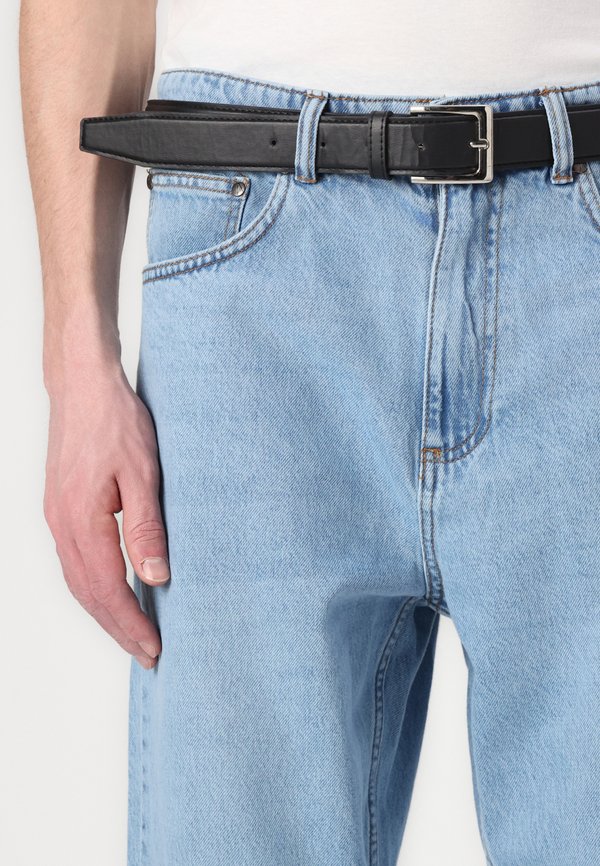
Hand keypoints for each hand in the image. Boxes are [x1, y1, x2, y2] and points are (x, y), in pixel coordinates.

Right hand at [44, 365, 168, 668]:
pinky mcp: (60, 508)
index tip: (153, 648)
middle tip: (147, 654)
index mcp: (81, 519)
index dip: (130, 623)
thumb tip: (155, 577)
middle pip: (87, 594)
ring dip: (104, 612)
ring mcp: (56, 517)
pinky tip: (111, 592)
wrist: (83, 386)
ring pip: (77, 581)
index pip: (106, 589)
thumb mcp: (143, 472)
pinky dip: (93, 588)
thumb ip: (146, 528)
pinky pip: (74, 562)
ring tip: (132, 633)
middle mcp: (61, 524)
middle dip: (118, 628)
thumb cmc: (115, 420)